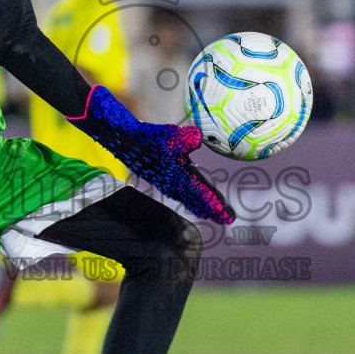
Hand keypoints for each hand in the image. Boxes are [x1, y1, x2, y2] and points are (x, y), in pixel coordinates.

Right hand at [70, 87, 234, 223]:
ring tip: (214, 210)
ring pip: (189, 197)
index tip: (228, 216)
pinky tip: (194, 193)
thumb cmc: (149, 138)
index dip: (215, 206)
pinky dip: (192, 196)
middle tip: (227, 218)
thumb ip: (186, 139)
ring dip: (201, 204)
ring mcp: (168, 182)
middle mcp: (174, 184)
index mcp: (178, 179)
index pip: (201, 195)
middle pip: (197, 201)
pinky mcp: (163, 176)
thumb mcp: (169, 136)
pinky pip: (183, 191)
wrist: (126, 140)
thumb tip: (198, 138)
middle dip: (211, 209)